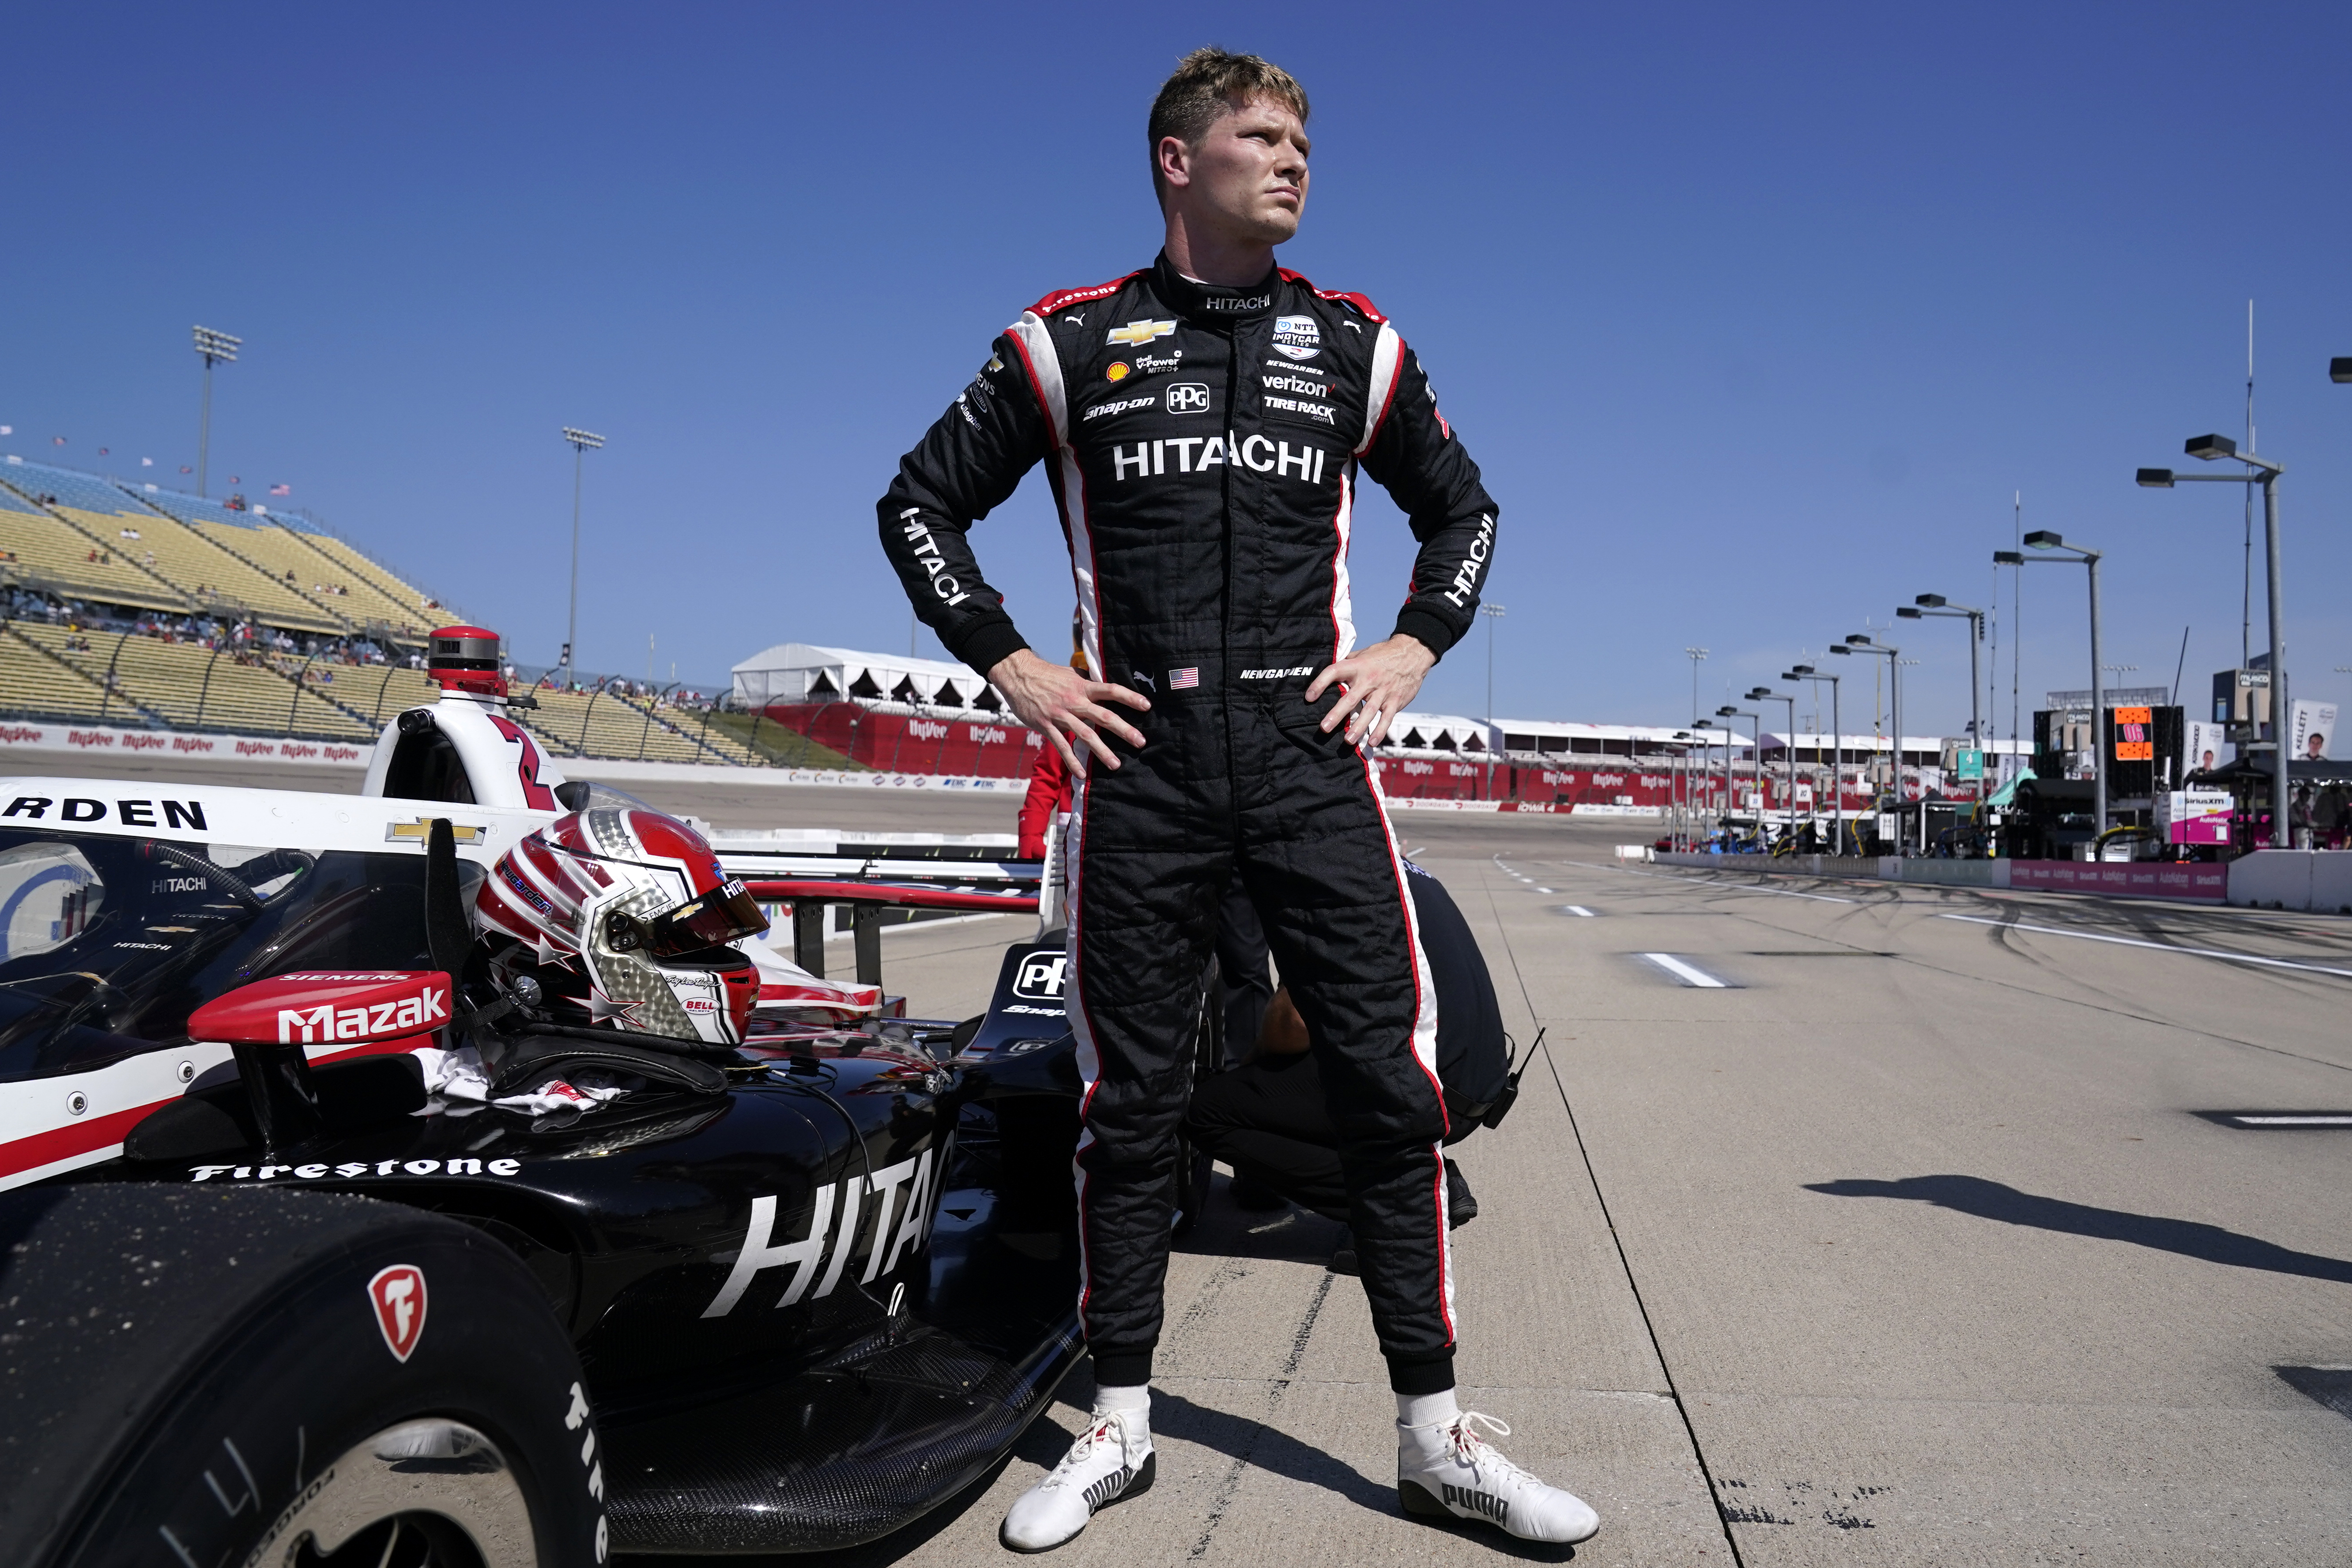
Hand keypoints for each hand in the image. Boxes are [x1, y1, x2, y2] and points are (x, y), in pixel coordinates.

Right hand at [988, 647, 1149, 769]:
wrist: (1018, 675)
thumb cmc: (1047, 674)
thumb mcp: (1071, 673)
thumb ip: (1088, 682)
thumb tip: (1105, 688)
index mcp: (1082, 686)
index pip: (1111, 690)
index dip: (1129, 697)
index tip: (1147, 705)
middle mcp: (1074, 700)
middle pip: (1103, 716)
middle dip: (1124, 730)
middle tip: (1141, 742)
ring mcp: (1060, 714)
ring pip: (1085, 734)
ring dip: (1102, 751)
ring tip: (1116, 764)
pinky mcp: (1046, 725)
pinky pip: (1061, 746)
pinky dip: (1071, 761)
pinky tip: (1081, 774)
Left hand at [1304, 634, 1434, 746]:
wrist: (1412, 653)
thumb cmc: (1382, 654)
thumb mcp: (1362, 654)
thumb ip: (1346, 664)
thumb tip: (1327, 674)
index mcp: (1357, 666)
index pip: (1334, 672)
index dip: (1320, 683)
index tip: (1309, 697)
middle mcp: (1369, 679)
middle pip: (1350, 698)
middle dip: (1337, 714)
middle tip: (1324, 728)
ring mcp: (1383, 691)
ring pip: (1369, 711)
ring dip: (1359, 728)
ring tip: (1348, 741)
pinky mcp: (1395, 700)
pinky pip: (1387, 718)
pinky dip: (1380, 730)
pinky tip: (1372, 742)